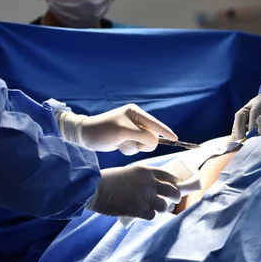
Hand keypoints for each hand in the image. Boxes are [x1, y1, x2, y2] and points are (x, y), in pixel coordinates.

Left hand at [56, 104, 176, 154]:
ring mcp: (132, 130)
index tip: (176, 138)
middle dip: (142, 142)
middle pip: (152, 136)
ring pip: (144, 144)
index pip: (155, 123)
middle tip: (129, 141)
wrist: (85, 136)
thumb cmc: (103, 130)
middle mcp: (136, 120)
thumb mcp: (124, 131)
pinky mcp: (127, 138)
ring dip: (133, 146)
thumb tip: (155, 141)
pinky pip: (136, 148)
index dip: (166, 131)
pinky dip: (128, 149)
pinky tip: (118, 145)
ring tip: (121, 142)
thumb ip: (142, 135)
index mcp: (136, 112)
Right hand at [87, 166, 181, 219]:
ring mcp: (145, 197)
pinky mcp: (139, 210)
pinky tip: (145, 214)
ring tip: (157, 209)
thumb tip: (149, 188)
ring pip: (164, 206)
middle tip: (174, 200)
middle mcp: (149, 183)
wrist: (95, 188)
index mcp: (146, 171)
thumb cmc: (107, 179)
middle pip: (173, 191)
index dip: (175, 181)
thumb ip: (141, 178)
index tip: (176, 185)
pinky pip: (152, 216)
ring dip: (162, 209)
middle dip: (176, 197)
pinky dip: (150, 216)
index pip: (168, 175)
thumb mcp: (128, 172)